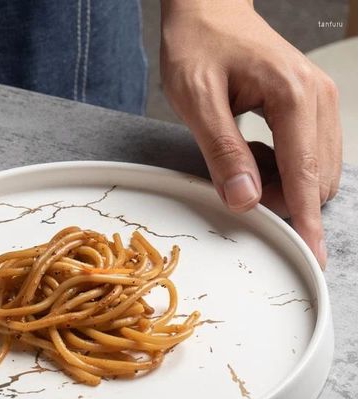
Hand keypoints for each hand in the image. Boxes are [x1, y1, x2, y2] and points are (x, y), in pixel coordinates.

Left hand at [160, 0, 341, 267]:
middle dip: (281, 200)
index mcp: (294, 98)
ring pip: (316, 171)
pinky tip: (252, 152)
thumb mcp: (197, 101)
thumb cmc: (198, 46)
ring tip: (240, 163)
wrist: (208, 10)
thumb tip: (246, 200)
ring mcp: (318, 101)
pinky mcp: (309, 105)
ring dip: (281, 185)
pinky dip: (282, 169)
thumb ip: (223, 152)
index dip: (305, 222)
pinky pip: (308, 155)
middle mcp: (318, 100)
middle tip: (236, 188)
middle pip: (316, 180)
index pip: (305, 176)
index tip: (311, 256)